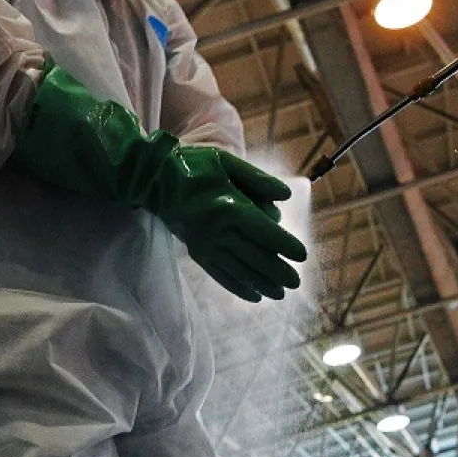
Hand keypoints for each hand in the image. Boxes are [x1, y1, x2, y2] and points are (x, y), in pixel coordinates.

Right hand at [152, 144, 307, 302]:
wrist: (155, 179)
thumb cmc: (194, 166)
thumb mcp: (227, 161)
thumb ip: (257, 179)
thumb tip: (285, 198)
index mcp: (229, 206)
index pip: (264, 231)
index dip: (284, 245)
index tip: (302, 255)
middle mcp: (218, 230)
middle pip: (255, 255)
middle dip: (278, 271)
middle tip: (296, 282)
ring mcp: (206, 245)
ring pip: (240, 270)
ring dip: (262, 283)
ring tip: (280, 293)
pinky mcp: (197, 253)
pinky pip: (220, 275)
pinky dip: (238, 287)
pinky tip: (253, 295)